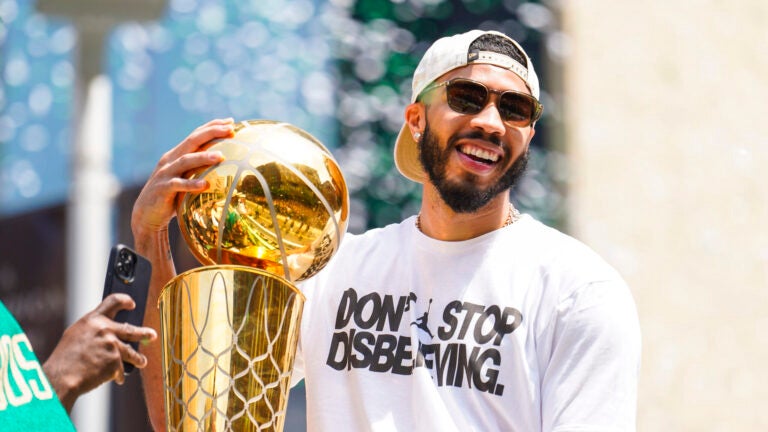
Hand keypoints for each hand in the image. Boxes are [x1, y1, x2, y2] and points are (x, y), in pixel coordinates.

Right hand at [42, 293, 157, 411]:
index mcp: (93, 320)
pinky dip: (116, 375)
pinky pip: (120, 369)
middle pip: (131, 329)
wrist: (61, 379)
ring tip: (142, 362)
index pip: (113, 302)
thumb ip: (93, 330)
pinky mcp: (116, 362)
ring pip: (131, 352)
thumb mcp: (76, 335)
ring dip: (138, 358)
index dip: (124, 300)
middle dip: (144, 333)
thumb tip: (108, 329)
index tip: (132, 303)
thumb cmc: (65, 359)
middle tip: (152, 335)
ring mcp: (112, 346)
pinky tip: (111, 378)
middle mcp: (105, 330)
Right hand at [131, 118, 233, 238]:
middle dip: (211, 133)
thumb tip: (225, 165)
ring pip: (185, 161)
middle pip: (191, 141)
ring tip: (221, 156)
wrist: (146, 215)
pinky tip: (206, 185)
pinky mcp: (163, 189)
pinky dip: (192, 184)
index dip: (211, 126)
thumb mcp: (184, 178)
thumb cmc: (172, 197)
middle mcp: (170, 160)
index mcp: (176, 154)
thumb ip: (198, 170)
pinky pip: (178, 185)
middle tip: (230, 129)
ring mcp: (165, 173)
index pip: (195, 135)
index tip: (231, 121)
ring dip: (203, 157)